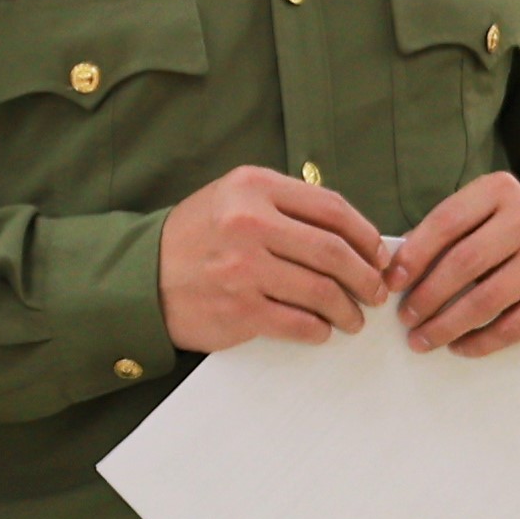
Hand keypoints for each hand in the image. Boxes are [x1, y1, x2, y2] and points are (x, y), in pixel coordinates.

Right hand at [158, 166, 390, 350]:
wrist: (140, 279)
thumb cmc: (195, 238)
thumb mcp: (232, 199)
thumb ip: (285, 205)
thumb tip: (351, 235)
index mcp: (253, 188)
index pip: (331, 208)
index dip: (365, 234)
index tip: (378, 254)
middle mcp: (249, 224)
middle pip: (333, 251)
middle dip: (366, 276)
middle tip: (377, 291)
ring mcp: (244, 269)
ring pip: (322, 291)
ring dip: (348, 308)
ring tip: (354, 317)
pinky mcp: (239, 309)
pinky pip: (299, 323)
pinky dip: (319, 329)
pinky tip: (322, 330)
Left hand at [387, 172, 519, 356]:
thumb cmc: (493, 248)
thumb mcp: (467, 230)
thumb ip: (435, 242)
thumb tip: (394, 275)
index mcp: (499, 190)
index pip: (448, 221)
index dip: (415, 254)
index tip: (392, 282)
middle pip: (466, 261)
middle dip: (428, 294)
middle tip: (406, 318)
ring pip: (487, 298)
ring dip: (447, 325)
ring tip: (422, 339)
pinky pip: (512, 327)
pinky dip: (479, 342)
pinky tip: (458, 347)